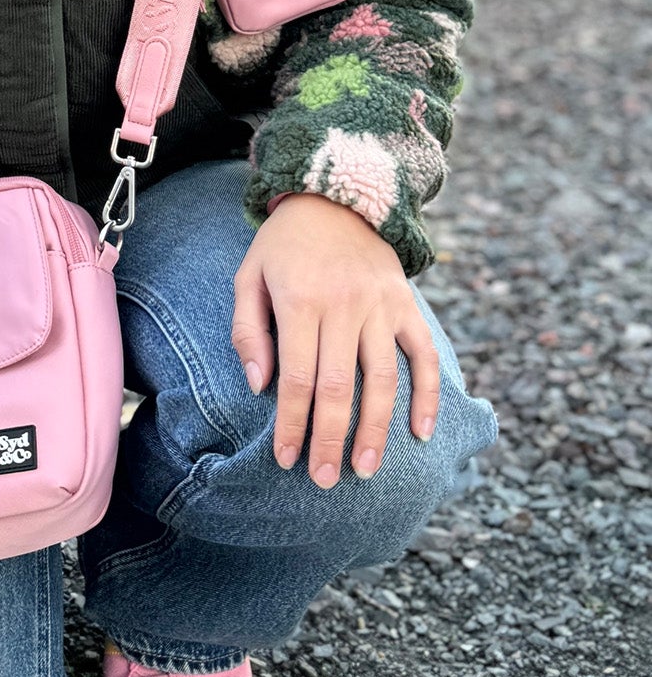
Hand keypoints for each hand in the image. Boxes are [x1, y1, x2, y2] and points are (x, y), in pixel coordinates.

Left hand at [231, 193, 438, 487]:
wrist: (335, 196)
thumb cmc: (281, 246)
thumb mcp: (248, 277)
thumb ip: (248, 331)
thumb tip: (259, 386)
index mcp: (300, 302)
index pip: (296, 378)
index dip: (292, 424)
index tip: (286, 459)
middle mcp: (345, 306)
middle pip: (339, 387)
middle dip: (331, 438)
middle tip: (324, 479)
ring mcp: (381, 306)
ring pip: (384, 379)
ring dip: (378, 430)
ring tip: (367, 470)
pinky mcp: (406, 304)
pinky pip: (424, 354)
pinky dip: (427, 394)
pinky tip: (421, 432)